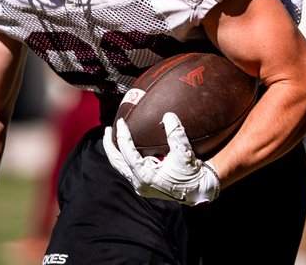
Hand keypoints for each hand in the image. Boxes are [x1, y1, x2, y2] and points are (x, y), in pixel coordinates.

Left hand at [103, 113, 219, 205]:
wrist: (197, 190)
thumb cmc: (191, 173)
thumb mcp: (185, 153)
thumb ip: (176, 134)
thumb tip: (168, 115)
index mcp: (145, 176)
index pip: (127, 153)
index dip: (123, 136)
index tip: (121, 121)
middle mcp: (139, 182)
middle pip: (117, 162)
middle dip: (109, 146)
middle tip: (107, 129)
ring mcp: (140, 184)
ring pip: (120, 166)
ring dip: (115, 151)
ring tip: (113, 136)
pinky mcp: (144, 183)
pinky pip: (128, 168)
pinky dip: (124, 156)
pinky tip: (127, 147)